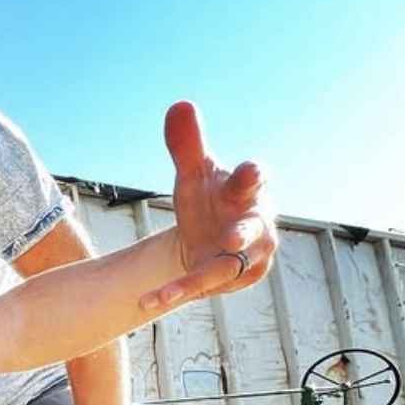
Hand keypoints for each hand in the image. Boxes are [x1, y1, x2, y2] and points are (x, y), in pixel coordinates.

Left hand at [140, 102, 276, 313]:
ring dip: (201, 279)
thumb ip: (186, 145)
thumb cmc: (208, 197)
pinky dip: (179, 292)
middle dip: (243, 232)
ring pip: (229, 267)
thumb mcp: (192, 173)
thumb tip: (180, 105)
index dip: (255, 174)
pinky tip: (148, 299)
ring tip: (170, 293)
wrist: (207, 234)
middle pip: (253, 228)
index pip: (255, 179)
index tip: (252, 170)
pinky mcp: (235, 279)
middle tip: (231, 237)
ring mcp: (248, 254)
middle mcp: (254, 223)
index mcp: (245, 191)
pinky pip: (207, 287)